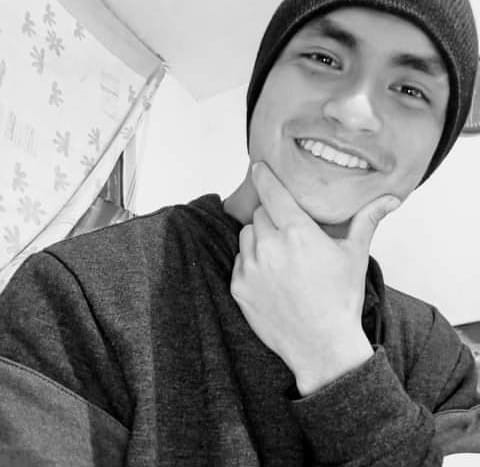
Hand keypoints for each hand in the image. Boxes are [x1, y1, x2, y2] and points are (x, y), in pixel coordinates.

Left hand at [230, 162, 400, 395]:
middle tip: (289, 237)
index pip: (273, 192)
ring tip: (280, 259)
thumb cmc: (340, 299)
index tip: (258, 167)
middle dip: (272, 219)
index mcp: (298, 233)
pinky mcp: (239, 287)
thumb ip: (367, 220)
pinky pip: (239, 261)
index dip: (264, 177)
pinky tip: (271, 279)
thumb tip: (391, 198)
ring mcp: (251, 269)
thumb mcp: (355, 256)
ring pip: (247, 236)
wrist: (322, 346)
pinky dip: (251, 263)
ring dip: (259, 240)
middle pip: (260, 215)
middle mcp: (270, 247)